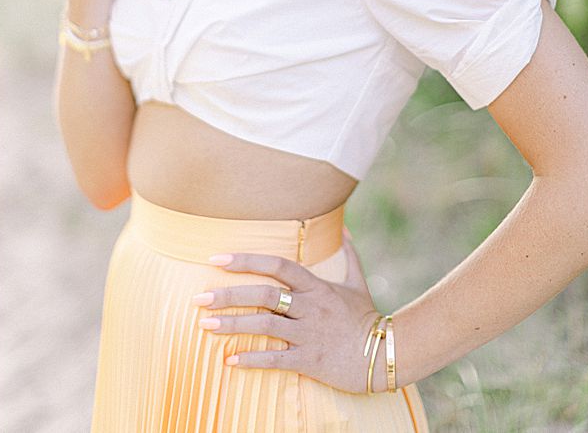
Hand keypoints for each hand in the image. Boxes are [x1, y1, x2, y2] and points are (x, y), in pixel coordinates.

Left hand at [191, 232, 383, 392]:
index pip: (277, 265)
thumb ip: (348, 255)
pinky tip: (229, 361)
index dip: (246, 260)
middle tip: (198, 297)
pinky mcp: (312, 360)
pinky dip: (251, 359)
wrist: (389, 354)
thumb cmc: (367, 318)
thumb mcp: (358, 283)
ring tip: (204, 325)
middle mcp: (310, 307)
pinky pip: (276, 359)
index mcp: (316, 286)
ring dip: (232, 324)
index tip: (216, 259)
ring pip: (265, 325)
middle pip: (264, 295)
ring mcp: (310, 333)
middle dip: (229, 294)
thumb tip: (345, 228)